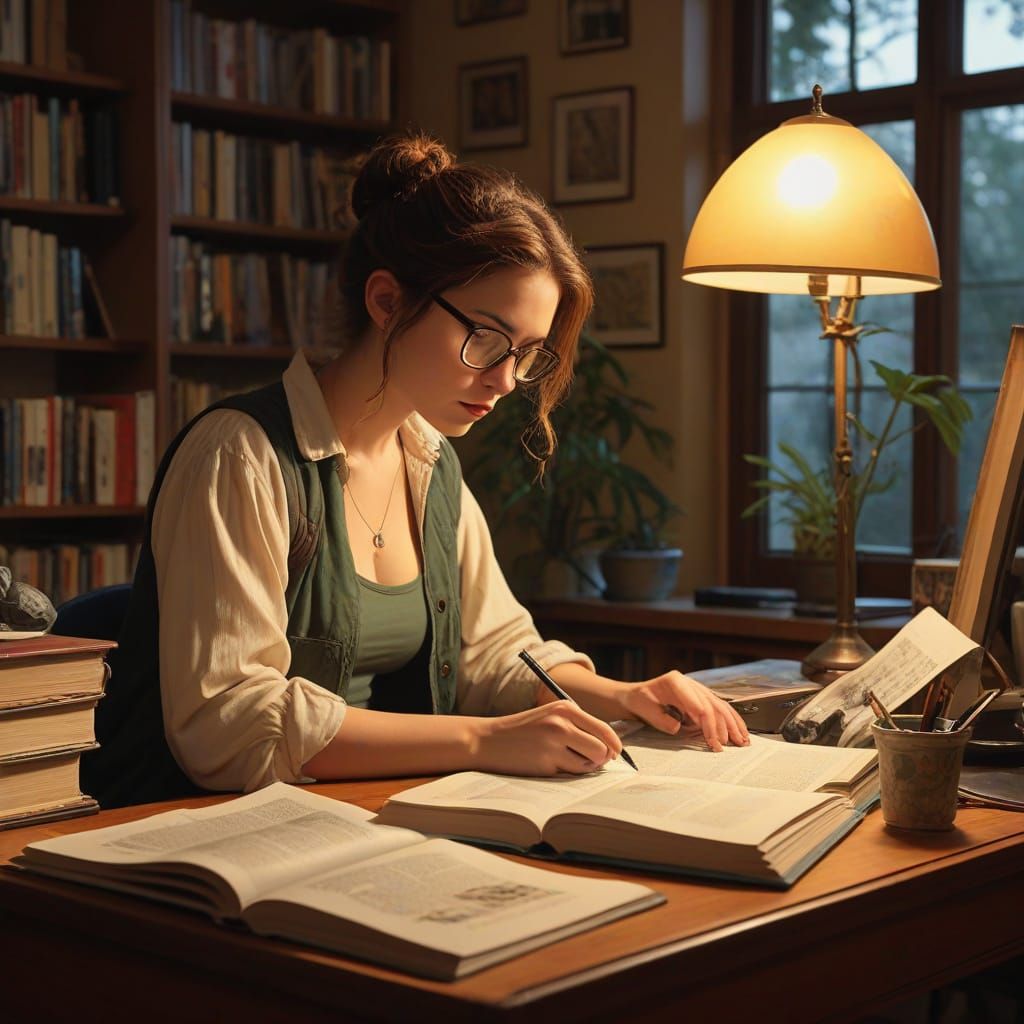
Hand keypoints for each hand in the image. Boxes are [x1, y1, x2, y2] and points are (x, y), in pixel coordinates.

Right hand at [473, 702, 623, 775]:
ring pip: (589, 764)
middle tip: (589, 761)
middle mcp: (562, 723)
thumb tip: (609, 751)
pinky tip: (549, 765)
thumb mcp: (551, 717)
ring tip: (563, 760)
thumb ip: (578, 727)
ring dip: (583, 767)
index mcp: (565, 708)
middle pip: (602, 749)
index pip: (603, 728)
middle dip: (600, 759)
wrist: (487, 740)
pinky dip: (566, 773)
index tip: (615, 754)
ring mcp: (553, 744)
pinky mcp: (545, 763)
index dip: (614, 745)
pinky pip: (570, 774)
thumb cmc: (523, 731)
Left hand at [621, 671, 749, 751]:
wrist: (634, 695)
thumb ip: (662, 719)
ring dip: (733, 724)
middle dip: (725, 727)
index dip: (710, 725)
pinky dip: (730, 721)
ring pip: (720, 706)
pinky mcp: (699, 698)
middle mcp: (689, 683)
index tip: (714, 742)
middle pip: (714, 705)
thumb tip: (679, 726)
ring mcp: (696, 690)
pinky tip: (739, 731)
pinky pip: (718, 709)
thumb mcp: (645, 709)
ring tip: (743, 741)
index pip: (700, 706)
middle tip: (731, 746)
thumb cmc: (639, 701)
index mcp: (676, 682)